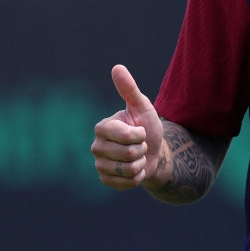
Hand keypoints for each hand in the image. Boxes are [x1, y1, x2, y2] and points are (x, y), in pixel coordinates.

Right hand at [91, 65, 164, 189]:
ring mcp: (99, 165)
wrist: (154, 152)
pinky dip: (137, 177)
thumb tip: (117, 67)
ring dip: (140, 163)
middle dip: (142, 149)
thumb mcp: (142, 107)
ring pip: (128, 169)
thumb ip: (129, 89)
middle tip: (140, 144)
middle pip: (128, 153)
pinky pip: (126, 183)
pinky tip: (135, 169)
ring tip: (137, 156)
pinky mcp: (105, 180)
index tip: (139, 130)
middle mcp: (96, 146)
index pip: (126, 135)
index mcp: (102, 127)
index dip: (139, 134)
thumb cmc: (147, 126)